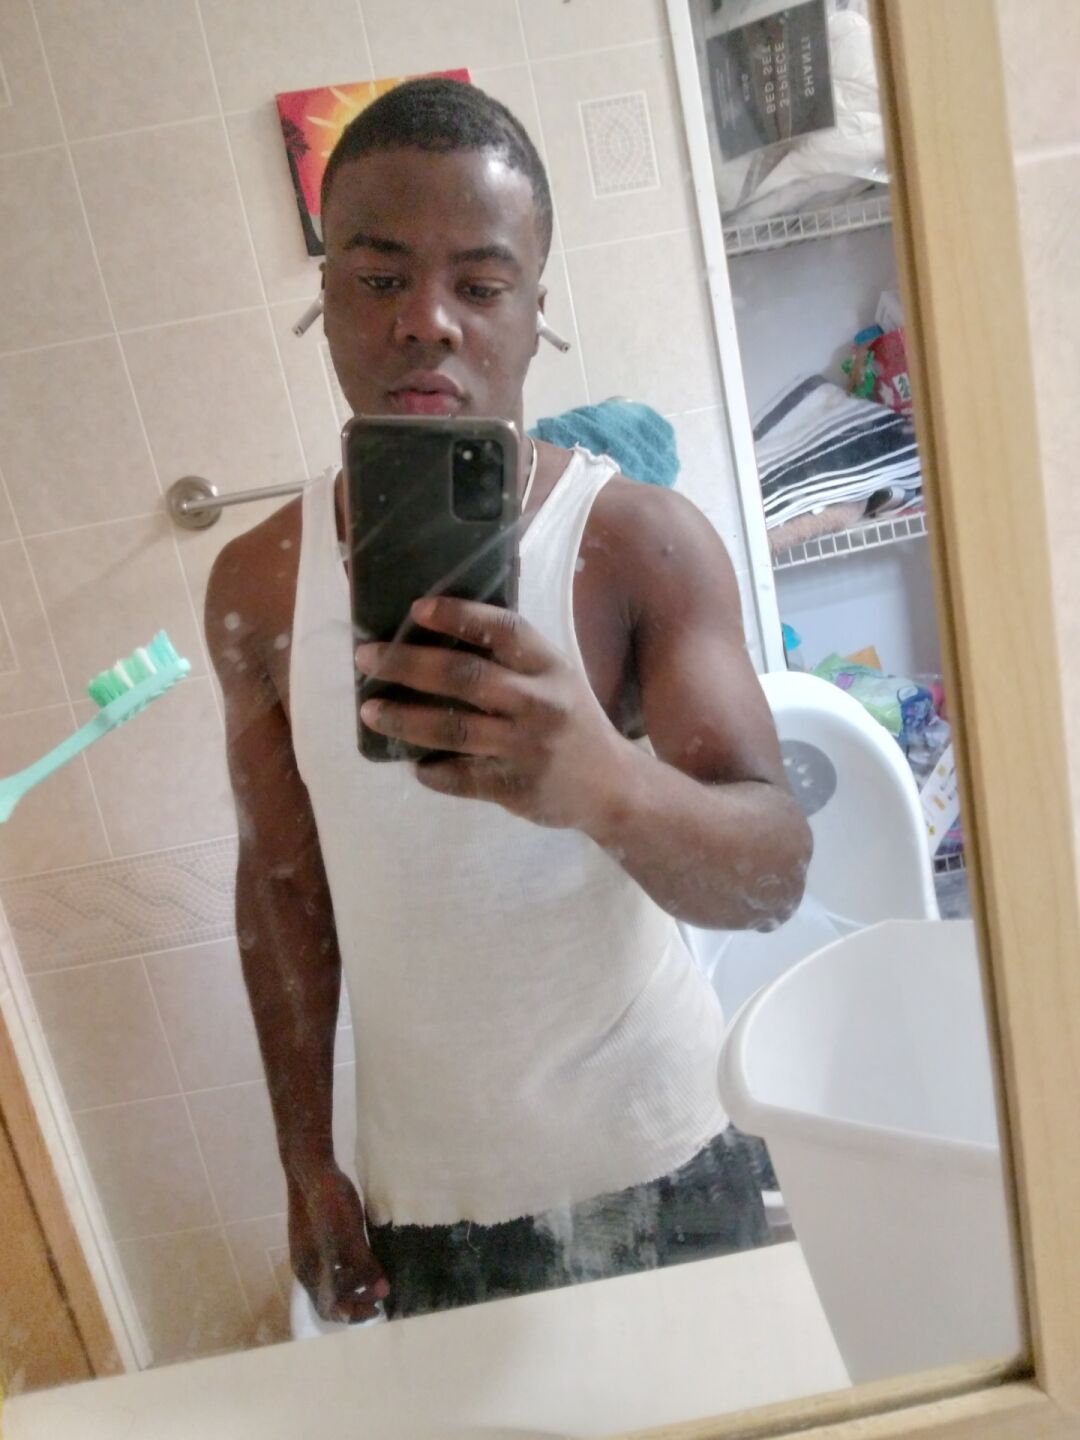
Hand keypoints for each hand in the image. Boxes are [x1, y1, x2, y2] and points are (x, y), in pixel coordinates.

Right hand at [288, 1164, 388, 1322]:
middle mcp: (307, 1267)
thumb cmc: (328, 1204)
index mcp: (310, 1272)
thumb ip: (363, 1265)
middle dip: (356, 1300)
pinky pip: (333, 1264)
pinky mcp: (317, 1235)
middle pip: (330, 1297)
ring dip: (354, 1285)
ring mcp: (310, 1251)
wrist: (311, 1167)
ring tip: (377, 1277)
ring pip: (332, 1280)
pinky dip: (350, 1269)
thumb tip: (382, 1291)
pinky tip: (365, 1257)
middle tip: (381, 1294)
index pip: (330, 1308)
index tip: (379, 1308)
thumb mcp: (348, 1237)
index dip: (354, 1314)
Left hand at [355, 597, 628, 830]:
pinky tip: (411, 762)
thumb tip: (433, 633)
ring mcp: (527, 747)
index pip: (503, 630)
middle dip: (408, 664)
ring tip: (370, 711)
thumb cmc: (570, 720)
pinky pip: (460, 776)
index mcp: (549, 666)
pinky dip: (430, 769)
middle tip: (366, 658)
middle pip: (464, 677)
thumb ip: (510, 658)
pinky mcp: (516, 787)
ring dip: (403, 719)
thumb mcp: (554, 678)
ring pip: (452, 729)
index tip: (417, 609)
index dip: (459, 616)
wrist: (611, 787)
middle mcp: (540, 702)